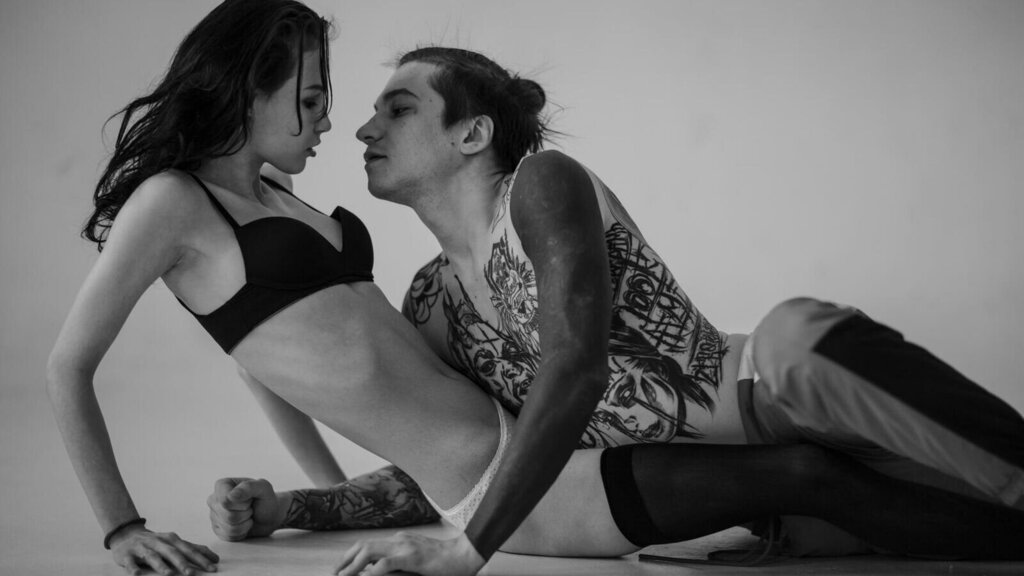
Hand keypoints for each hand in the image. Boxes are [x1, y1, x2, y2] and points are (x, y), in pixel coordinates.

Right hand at [110, 524, 218, 575]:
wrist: (126, 534)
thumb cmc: (156, 542)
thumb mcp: (174, 543)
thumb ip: (193, 549)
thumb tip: (215, 558)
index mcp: (172, 540)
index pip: (189, 549)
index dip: (201, 558)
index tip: (213, 567)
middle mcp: (158, 542)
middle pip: (172, 552)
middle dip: (183, 563)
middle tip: (193, 574)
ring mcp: (142, 547)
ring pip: (152, 556)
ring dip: (161, 565)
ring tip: (169, 574)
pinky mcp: (126, 555)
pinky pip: (129, 562)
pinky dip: (133, 568)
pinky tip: (137, 574)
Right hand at [207, 477, 285, 540]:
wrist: (268, 516)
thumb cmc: (265, 499)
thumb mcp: (263, 488)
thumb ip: (249, 487)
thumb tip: (231, 496)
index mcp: (222, 485)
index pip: (226, 501)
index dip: (243, 504)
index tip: (250, 499)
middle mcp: (214, 499)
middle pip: (228, 516)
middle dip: (245, 514)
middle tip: (250, 508)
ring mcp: (214, 515)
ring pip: (229, 528)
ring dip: (245, 524)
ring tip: (248, 516)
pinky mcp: (217, 530)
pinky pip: (229, 537)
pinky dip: (242, 533)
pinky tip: (244, 525)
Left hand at [332, 531, 484, 575]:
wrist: (466, 556)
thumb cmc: (444, 563)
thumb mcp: (416, 562)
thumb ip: (398, 565)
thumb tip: (375, 572)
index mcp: (399, 541)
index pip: (367, 544)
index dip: (350, 556)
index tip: (339, 570)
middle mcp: (399, 540)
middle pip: (363, 545)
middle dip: (344, 561)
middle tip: (333, 575)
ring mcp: (405, 547)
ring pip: (369, 551)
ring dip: (352, 566)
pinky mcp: (412, 557)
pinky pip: (386, 564)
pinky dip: (372, 572)